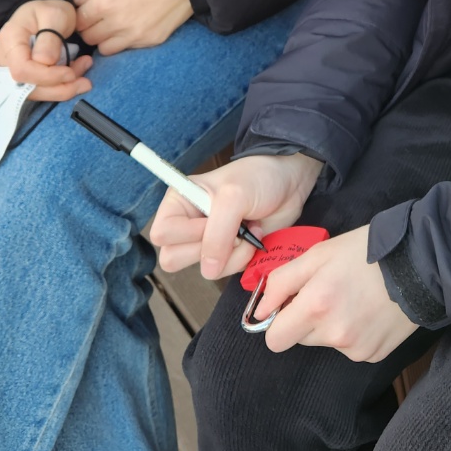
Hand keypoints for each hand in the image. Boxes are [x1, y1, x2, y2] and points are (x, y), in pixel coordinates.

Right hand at [0, 0, 92, 101]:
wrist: (47, 10)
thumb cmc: (50, 9)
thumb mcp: (54, 15)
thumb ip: (50, 38)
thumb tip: (45, 62)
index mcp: (10, 39)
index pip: (22, 69)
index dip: (47, 77)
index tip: (70, 73)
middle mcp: (5, 57)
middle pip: (26, 86)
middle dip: (59, 88)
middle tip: (86, 81)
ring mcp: (11, 68)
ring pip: (34, 91)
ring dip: (62, 89)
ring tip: (84, 76)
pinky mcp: (24, 75)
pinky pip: (39, 88)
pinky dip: (59, 87)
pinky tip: (76, 75)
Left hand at [73, 0, 192, 54]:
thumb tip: (78, 2)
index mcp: (105, 2)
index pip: (78, 20)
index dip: (80, 15)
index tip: (87, 11)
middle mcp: (116, 23)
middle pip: (88, 36)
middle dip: (90, 27)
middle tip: (99, 18)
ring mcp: (134, 35)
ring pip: (104, 48)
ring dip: (104, 38)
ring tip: (113, 25)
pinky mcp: (149, 41)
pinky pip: (125, 49)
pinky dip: (122, 42)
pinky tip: (130, 28)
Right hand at [150, 152, 322, 278]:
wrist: (288, 181)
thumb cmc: (258, 177)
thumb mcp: (234, 197)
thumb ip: (217, 233)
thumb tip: (208, 268)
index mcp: (178, 203)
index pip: (162, 234)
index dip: (188, 234)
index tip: (213, 220)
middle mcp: (187, 224)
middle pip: (174, 258)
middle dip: (209, 250)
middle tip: (231, 229)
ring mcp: (208, 242)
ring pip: (204, 270)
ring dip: (231, 255)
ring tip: (248, 231)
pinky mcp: (228, 255)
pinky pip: (226, 272)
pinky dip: (243, 258)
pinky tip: (254, 236)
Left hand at [256, 226, 417, 361]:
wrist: (420, 263)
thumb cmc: (365, 251)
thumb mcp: (318, 253)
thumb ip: (281, 282)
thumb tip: (260, 310)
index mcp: (316, 306)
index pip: (274, 340)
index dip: (279, 321)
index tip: (292, 304)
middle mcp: (335, 334)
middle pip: (300, 339)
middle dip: (307, 319)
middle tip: (329, 291)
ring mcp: (356, 348)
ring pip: (325, 342)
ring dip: (331, 325)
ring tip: (355, 297)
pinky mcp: (374, 354)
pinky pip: (350, 347)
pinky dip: (354, 332)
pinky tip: (369, 310)